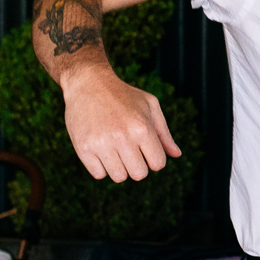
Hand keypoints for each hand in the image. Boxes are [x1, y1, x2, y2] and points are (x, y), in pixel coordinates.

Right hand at [61, 71, 181, 181]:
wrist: (88, 82)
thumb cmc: (123, 95)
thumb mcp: (150, 105)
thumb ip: (164, 132)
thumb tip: (176, 155)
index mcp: (142, 128)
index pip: (158, 164)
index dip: (154, 159)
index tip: (145, 149)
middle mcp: (122, 137)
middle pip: (139, 174)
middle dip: (138, 165)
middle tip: (130, 150)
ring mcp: (101, 143)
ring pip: (119, 177)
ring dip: (119, 167)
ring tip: (115, 149)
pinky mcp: (83, 148)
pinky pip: (98, 174)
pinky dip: (101, 166)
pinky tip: (100, 150)